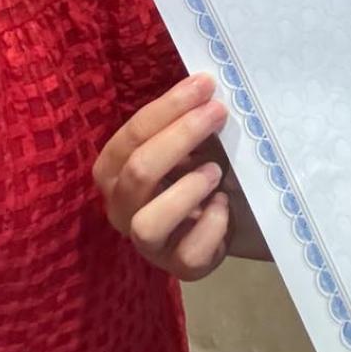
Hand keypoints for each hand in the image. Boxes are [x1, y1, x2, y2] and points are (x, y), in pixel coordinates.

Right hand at [94, 72, 235, 280]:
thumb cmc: (202, 169)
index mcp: (115, 172)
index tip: (205, 84)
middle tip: (218, 113)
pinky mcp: (180, 267)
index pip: (129, 138)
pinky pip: (189, 251)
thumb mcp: (192, 143)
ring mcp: (149, 242)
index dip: (167, 108)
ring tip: (217, 171)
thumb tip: (205, 84)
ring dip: (186, 190)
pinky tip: (225, 205)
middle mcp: (122, 208)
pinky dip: (212, 223)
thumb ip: (187, 119)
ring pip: (148, 223)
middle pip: (137, 172)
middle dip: (180, 136)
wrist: (234, 216)